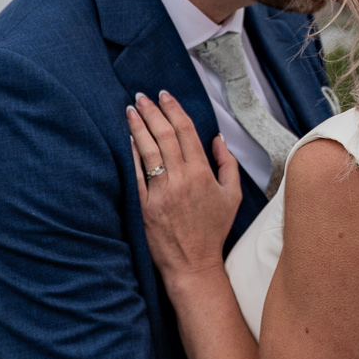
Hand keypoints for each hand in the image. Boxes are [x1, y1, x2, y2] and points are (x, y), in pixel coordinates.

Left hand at [127, 92, 241, 285]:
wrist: (194, 264)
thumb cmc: (213, 230)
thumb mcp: (231, 196)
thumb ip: (227, 164)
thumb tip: (218, 139)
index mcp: (203, 173)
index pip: (186, 131)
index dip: (174, 109)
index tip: (164, 95)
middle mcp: (182, 179)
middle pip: (165, 135)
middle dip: (153, 111)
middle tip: (143, 95)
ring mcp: (162, 193)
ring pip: (149, 151)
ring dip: (139, 127)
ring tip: (131, 110)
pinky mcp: (145, 206)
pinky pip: (137, 175)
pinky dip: (132, 154)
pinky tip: (127, 139)